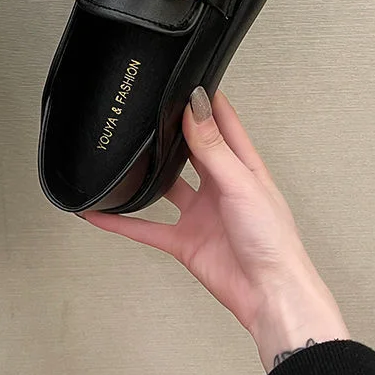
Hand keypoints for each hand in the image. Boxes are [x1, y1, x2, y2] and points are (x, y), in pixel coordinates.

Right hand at [84, 87, 348, 370]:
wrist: (269, 295)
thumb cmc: (273, 241)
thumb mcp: (240, 184)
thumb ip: (213, 147)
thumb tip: (196, 107)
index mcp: (241, 168)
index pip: (222, 123)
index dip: (204, 101)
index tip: (185, 79)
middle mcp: (219, 187)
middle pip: (190, 151)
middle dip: (171, 132)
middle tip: (148, 112)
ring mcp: (199, 214)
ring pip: (165, 187)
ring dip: (145, 176)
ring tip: (122, 156)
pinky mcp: (183, 240)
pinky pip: (146, 227)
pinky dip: (122, 222)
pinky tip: (101, 213)